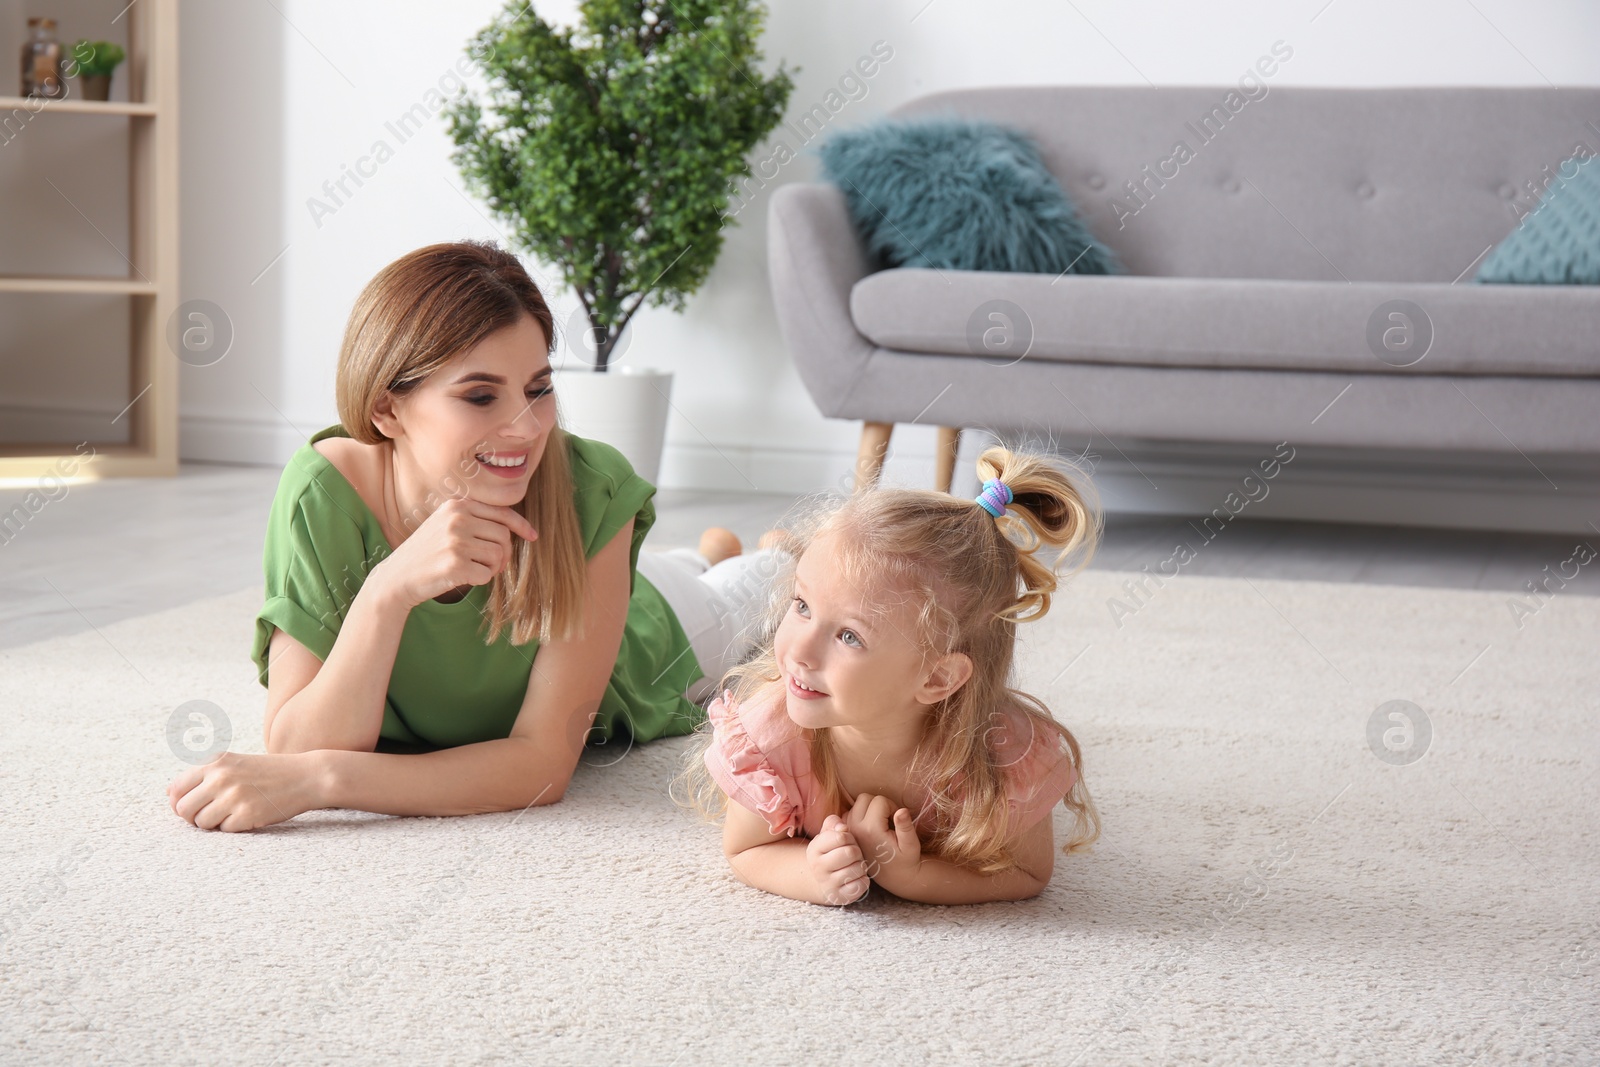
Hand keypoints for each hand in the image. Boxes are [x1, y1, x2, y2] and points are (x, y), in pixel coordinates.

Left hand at [166, 750, 326, 831]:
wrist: (307, 776)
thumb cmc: (268, 772)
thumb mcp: (234, 764)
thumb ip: (202, 775)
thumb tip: (168, 793)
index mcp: (215, 761)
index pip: (175, 790)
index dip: (180, 804)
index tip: (195, 807)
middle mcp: (221, 776)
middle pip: (183, 809)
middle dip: (194, 817)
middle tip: (213, 815)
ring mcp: (234, 796)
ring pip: (201, 823)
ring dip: (214, 824)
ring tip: (233, 814)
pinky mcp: (247, 815)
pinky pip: (224, 831)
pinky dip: (234, 828)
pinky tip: (249, 816)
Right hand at [371, 497, 537, 607]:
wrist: (397, 577)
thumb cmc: (427, 553)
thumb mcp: (446, 525)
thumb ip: (475, 520)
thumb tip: (514, 528)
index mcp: (456, 505)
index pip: (501, 512)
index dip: (521, 525)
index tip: (533, 536)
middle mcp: (456, 519)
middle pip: (503, 536)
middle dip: (504, 554)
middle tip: (493, 565)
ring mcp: (455, 541)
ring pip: (498, 555)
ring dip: (493, 568)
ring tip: (475, 570)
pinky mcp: (455, 564)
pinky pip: (487, 574)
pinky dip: (481, 580)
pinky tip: (464, 578)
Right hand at [806, 814, 869, 905]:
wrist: (824, 881)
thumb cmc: (831, 853)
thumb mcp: (828, 835)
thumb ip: (834, 824)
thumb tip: (842, 827)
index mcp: (814, 849)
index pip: (840, 837)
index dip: (849, 837)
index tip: (847, 842)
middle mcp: (818, 867)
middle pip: (850, 853)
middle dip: (857, 852)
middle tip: (854, 855)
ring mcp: (828, 884)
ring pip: (857, 869)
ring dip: (861, 866)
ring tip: (855, 866)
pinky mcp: (840, 897)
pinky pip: (861, 884)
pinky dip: (864, 880)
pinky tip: (857, 878)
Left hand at [843, 793, 922, 885]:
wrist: (894, 877)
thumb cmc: (906, 860)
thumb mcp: (911, 845)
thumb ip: (905, 827)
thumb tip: (902, 810)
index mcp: (871, 829)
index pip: (880, 800)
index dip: (892, 806)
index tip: (896, 821)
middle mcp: (855, 828)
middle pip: (864, 798)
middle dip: (878, 804)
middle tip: (888, 819)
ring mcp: (848, 830)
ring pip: (856, 804)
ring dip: (869, 809)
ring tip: (880, 823)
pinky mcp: (846, 833)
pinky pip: (850, 813)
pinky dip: (860, 815)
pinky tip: (870, 826)